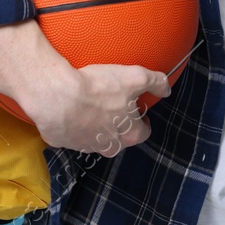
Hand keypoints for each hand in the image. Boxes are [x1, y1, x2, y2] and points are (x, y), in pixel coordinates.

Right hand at [20, 61, 170, 155]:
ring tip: (91, 107)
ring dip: (96, 127)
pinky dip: (73, 125)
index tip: (138, 111)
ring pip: (96, 139)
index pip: (143, 133)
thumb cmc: (99, 88)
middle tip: (114, 107)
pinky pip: (72, 135)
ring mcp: (84, 146)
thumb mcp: (136, 77)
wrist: (58, 97)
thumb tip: (166, 89)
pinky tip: (71, 109)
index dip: (143, 121)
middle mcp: (108, 146)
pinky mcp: (63, 142)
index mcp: (129, 134)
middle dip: (119, 125)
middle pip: (120, 139)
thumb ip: (156, 82)